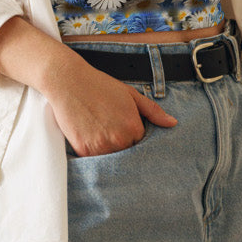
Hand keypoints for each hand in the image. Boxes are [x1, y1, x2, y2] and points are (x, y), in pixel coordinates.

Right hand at [46, 61, 177, 156]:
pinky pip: (92, 159)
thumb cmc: (99, 85)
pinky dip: (92, 151)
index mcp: (133, 128)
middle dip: (120, 145)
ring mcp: (100, 146)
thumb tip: (172, 123)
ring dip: (107, 150)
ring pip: (110, 158)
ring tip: (98, 131)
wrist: (69, 81)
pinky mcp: (83, 149)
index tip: (122, 127)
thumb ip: (153, 111)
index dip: (131, 136)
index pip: (139, 144)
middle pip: (126, 153)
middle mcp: (119, 140)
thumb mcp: (130, 94)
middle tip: (108, 129)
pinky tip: (88, 135)